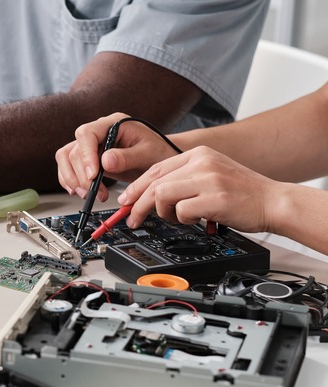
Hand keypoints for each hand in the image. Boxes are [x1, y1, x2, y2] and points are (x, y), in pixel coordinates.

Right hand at [55, 112, 179, 200]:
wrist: (160, 158)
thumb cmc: (158, 152)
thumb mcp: (148, 154)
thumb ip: (127, 157)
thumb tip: (105, 161)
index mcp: (113, 124)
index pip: (87, 134)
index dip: (86, 155)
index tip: (93, 176)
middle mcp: (98, 132)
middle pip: (74, 150)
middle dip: (82, 175)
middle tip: (95, 192)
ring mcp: (91, 145)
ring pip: (66, 158)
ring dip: (72, 179)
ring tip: (88, 194)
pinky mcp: (88, 159)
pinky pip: (68, 167)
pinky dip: (71, 181)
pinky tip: (81, 191)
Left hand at [118, 146, 278, 232]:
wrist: (274, 201)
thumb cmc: (241, 194)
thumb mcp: (210, 175)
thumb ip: (183, 179)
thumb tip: (150, 195)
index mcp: (198, 153)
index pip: (155, 169)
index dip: (136, 187)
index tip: (126, 201)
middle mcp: (202, 162)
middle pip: (154, 182)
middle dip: (137, 204)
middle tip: (132, 219)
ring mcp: (209, 179)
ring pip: (162, 195)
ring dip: (162, 213)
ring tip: (176, 218)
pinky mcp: (215, 198)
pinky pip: (181, 210)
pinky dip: (182, 219)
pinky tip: (195, 219)